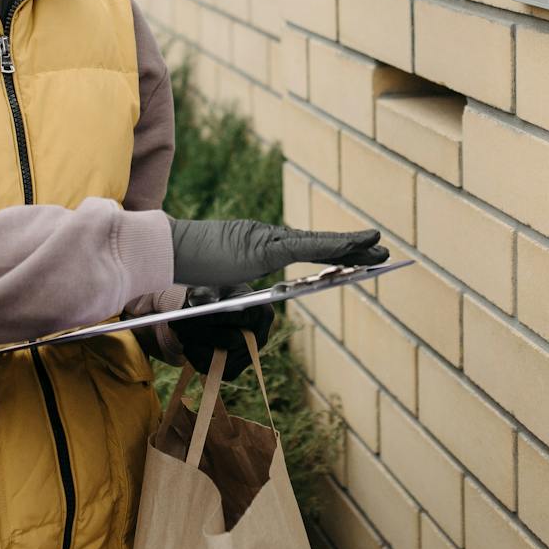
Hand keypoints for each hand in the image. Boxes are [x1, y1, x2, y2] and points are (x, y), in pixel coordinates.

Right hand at [166, 216, 387, 286]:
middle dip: (352, 248)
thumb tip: (239, 310)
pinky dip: (334, 246)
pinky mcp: (264, 246)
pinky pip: (306, 248)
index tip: (358, 255)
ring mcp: (267, 240)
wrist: (166, 252)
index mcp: (261, 246)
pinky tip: (355, 247)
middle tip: (382, 250)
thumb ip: (236, 292)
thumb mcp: (219, 285)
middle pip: (319, 245)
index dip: (334, 252)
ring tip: (379, 248)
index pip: (305, 250)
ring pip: (319, 244)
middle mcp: (268, 238)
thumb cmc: (186, 271)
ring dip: (352, 247)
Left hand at [168, 284, 274, 380]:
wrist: (221, 310)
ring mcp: (247, 357)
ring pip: (216, 358)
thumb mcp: (214, 286)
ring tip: (178, 329)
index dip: (216, 316)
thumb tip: (194, 303)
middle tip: (176, 323)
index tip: (193, 312)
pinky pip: (209, 368)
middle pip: (229, 339)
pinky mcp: (232, 371)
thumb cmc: (219, 294)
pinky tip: (187, 340)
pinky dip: (193, 354)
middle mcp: (260, 338)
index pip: (240, 317)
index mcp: (261, 312)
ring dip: (192, 344)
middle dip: (200, 331)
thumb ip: (206, 292)